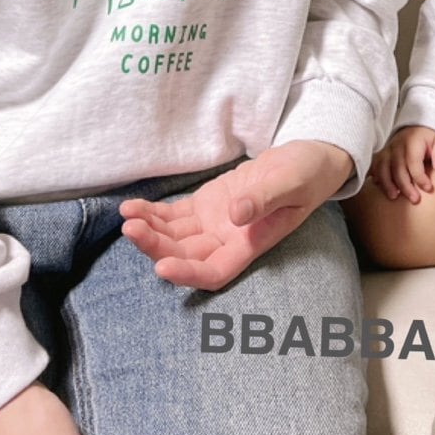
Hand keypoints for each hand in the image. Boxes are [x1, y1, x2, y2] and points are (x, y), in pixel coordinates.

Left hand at [119, 140, 352, 289]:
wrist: (307, 160)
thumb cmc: (307, 174)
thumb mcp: (291, 182)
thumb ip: (264, 199)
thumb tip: (235, 215)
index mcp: (251, 244)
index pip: (214, 272)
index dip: (187, 274)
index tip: (161, 267)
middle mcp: (228, 241)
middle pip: (185, 256)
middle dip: (156, 246)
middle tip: (132, 230)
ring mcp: (214, 224)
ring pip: (174, 237)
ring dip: (149, 230)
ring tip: (127, 216)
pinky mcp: (206, 206)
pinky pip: (174, 216)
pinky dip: (153, 213)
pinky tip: (132, 207)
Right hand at [369, 126, 434, 203]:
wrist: (418, 127)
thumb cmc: (430, 139)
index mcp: (413, 141)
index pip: (413, 161)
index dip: (420, 177)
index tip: (428, 188)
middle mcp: (397, 145)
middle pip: (397, 167)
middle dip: (405, 185)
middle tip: (414, 199)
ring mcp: (388, 149)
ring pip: (383, 167)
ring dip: (387, 183)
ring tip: (394, 196)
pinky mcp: (382, 154)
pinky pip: (375, 166)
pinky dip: (376, 176)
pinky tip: (380, 187)